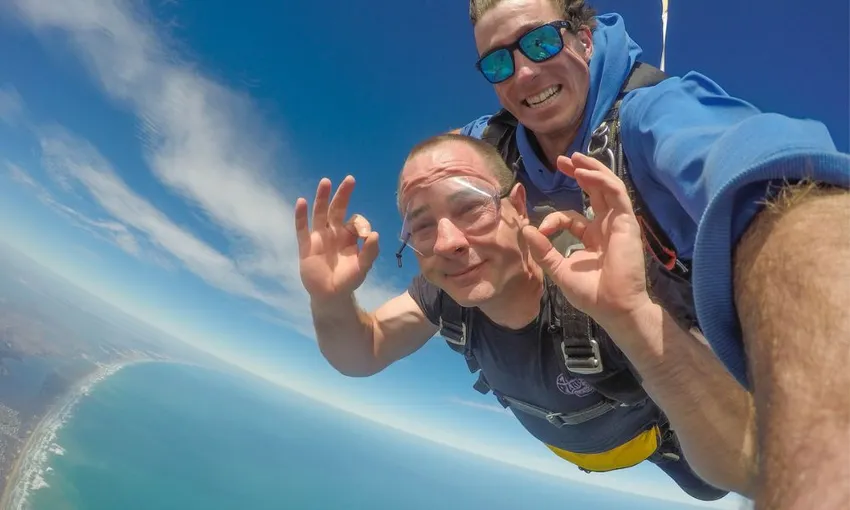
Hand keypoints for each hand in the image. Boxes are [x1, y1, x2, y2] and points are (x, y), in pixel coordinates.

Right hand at [295, 175, 378, 302]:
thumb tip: (374, 234)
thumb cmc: (348, 280)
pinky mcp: (306, 246)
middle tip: (350, 179)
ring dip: (322, 198)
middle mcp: (334, 233)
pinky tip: (301, 202)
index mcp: (349, 236)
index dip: (361, 224)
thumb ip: (370, 252)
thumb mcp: (363, 267)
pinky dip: (301, 216)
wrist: (330, 296)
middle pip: (337, 209)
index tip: (365, 234)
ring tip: (325, 182)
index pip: (354, 221)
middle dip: (343, 195)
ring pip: (320, 214)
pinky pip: (302, 229)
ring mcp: (319, 238)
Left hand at [520, 153, 650, 326]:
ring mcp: (617, 222)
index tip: (540, 230)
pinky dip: (601, 179)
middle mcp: (605, 226)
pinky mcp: (627, 221)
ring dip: (591, 169)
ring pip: (607, 186)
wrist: (613, 307)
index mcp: (591, 237)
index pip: (571, 217)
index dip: (554, 218)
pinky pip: (615, 192)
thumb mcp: (559, 269)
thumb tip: (526, 230)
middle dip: (578, 173)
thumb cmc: (591, 293)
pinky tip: (584, 172)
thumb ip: (543, 250)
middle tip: (562, 160)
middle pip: (593, 191)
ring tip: (573, 158)